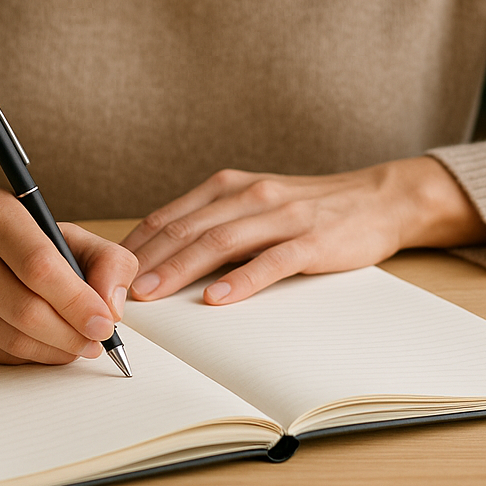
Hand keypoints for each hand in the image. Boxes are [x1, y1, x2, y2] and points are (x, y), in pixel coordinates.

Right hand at [0, 173, 137, 364]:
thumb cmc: (7, 241)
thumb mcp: (59, 232)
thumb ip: (104, 259)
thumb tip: (112, 306)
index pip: (39, 263)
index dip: (78, 301)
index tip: (106, 323)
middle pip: (24, 307)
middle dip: (71, 333)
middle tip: (95, 343)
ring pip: (9, 338)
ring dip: (53, 351)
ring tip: (75, 346)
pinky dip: (26, 358)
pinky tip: (42, 347)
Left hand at [121, 157, 485, 304]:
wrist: (378, 198)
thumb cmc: (310, 209)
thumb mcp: (255, 206)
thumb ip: (213, 225)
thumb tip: (159, 260)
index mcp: (229, 187)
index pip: (169, 217)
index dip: (135, 246)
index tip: (107, 273)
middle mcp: (250, 195)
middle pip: (186, 229)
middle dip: (146, 262)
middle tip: (115, 291)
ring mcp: (282, 216)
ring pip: (220, 242)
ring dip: (180, 270)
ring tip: (152, 295)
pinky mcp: (312, 239)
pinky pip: (271, 260)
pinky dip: (242, 280)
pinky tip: (218, 298)